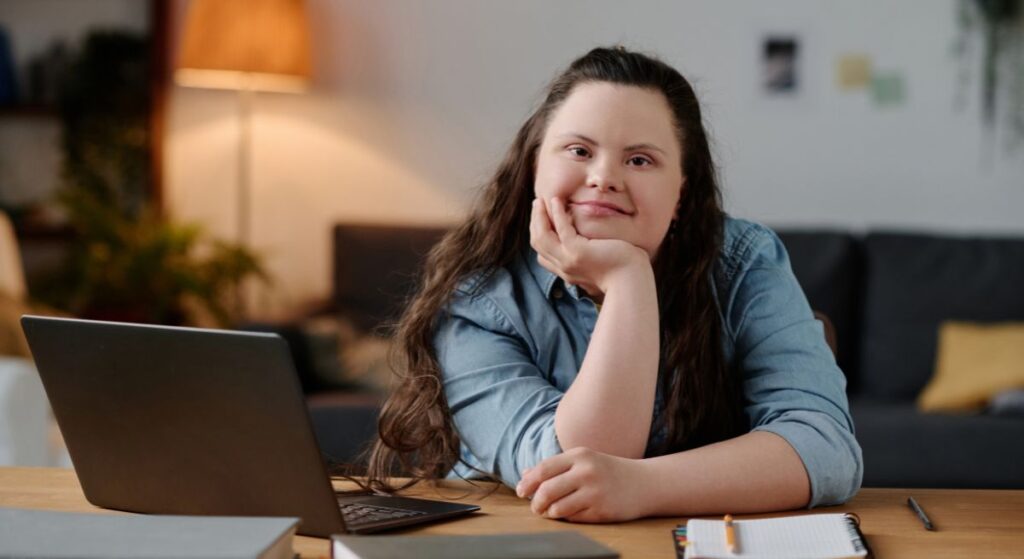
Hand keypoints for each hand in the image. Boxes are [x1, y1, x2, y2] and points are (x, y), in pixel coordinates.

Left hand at [515, 447, 648, 522]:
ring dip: (548, 512)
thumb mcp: (584, 460)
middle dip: (535, 502)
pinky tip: (569, 513)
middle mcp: (587, 472)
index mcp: (580, 455)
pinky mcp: (601, 511)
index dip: (528, 482)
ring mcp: (595, 492)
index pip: (544, 469)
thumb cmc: (608, 471)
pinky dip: (566, 518)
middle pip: (547, 490)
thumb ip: (555, 466)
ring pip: (557, 507)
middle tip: (534, 507)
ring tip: (549, 511)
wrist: (644, 483)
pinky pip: (573, 518)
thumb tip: (525, 474)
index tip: (520, 492)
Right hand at [529, 197, 647, 298]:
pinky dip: (556, 213)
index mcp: (568, 271)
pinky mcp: (577, 252)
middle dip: (535, 222)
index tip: (543, 218)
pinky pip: (560, 229)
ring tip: (541, 200)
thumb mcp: (600, 264)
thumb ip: (589, 257)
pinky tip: (556, 201)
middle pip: (538, 243)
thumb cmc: (624, 272)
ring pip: (542, 237)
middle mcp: (564, 267)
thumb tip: (590, 244)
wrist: (632, 282)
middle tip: (537, 204)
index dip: (539, 234)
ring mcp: (568, 261)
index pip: (542, 254)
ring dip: (539, 216)